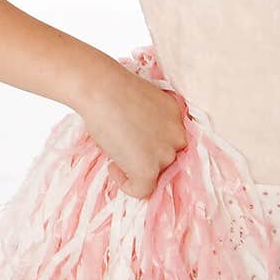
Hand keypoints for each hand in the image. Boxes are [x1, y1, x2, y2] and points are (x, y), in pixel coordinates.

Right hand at [76, 64, 189, 199]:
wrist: (101, 89)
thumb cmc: (112, 89)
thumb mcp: (142, 104)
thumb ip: (151, 124)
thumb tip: (139, 145)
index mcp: (178, 115)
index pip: (174, 141)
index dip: (155, 145)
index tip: (138, 144)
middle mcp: (178, 135)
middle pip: (168, 158)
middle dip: (147, 156)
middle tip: (125, 148)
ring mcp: (165, 153)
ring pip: (156, 174)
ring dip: (135, 168)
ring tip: (115, 152)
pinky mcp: (148, 169)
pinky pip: (142, 190)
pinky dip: (127, 185)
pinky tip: (113, 167)